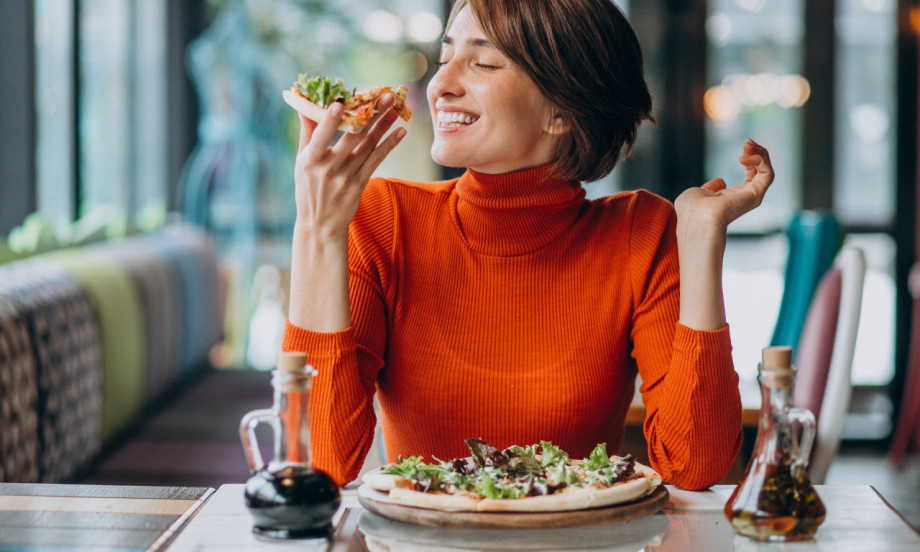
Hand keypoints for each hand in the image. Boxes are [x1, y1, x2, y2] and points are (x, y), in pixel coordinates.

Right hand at [293, 94, 406, 241]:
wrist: (320, 224)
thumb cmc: (308, 188)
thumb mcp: (301, 162)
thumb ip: (307, 133)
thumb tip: (304, 105)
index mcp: (310, 160)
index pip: (320, 137)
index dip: (330, 121)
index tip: (340, 103)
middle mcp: (329, 168)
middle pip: (352, 137)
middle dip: (369, 114)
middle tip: (384, 95)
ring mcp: (346, 177)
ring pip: (368, 146)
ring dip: (384, 126)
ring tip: (396, 109)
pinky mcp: (360, 184)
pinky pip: (377, 161)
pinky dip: (390, 145)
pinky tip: (401, 132)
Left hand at [674, 139, 773, 232]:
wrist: (696, 217)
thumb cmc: (691, 209)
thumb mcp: (698, 193)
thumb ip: (710, 187)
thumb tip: (720, 181)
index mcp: (731, 198)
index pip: (751, 176)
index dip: (749, 160)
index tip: (742, 150)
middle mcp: (744, 198)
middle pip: (761, 172)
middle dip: (757, 153)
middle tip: (747, 142)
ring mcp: (751, 197)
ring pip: (767, 172)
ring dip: (761, 154)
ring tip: (748, 144)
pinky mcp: (756, 195)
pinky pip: (768, 174)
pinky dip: (761, 161)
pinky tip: (747, 155)